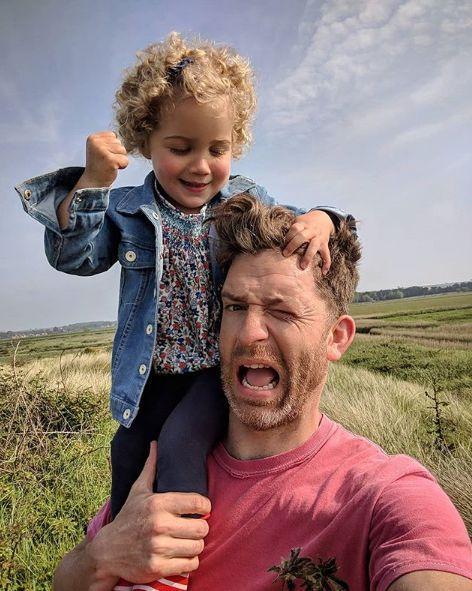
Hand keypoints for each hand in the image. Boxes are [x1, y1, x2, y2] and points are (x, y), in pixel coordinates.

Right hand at [78, 131, 128, 188]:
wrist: (93, 182)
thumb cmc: (100, 165)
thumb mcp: (100, 148)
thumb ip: (108, 141)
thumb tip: (124, 133)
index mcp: (93, 138)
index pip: (113, 136)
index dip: (112, 147)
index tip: (104, 156)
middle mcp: (96, 142)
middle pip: (119, 143)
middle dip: (116, 153)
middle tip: (106, 162)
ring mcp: (102, 151)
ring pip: (123, 150)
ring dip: (120, 159)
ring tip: (109, 165)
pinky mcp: (110, 160)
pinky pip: (125, 160)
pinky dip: (122, 166)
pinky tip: (112, 169)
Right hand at [88, 442, 210, 584]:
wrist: (107, 551)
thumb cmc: (128, 517)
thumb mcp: (138, 491)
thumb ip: (151, 467)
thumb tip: (155, 443)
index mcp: (158, 503)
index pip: (199, 503)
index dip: (205, 506)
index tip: (201, 510)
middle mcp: (159, 525)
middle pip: (202, 528)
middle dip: (200, 528)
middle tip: (193, 528)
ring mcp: (158, 547)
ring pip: (198, 547)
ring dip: (195, 545)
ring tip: (188, 541)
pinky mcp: (157, 567)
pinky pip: (190, 565)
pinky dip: (189, 562)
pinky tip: (181, 555)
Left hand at [283, 210, 334, 272]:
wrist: (323, 218)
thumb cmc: (305, 223)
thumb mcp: (298, 221)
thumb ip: (290, 229)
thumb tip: (275, 240)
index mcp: (303, 224)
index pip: (294, 229)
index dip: (288, 236)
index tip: (282, 244)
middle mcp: (311, 231)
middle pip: (302, 237)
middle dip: (293, 246)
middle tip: (285, 255)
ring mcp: (319, 238)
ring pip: (314, 246)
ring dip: (308, 256)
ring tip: (302, 267)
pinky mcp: (325, 244)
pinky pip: (327, 254)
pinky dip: (327, 263)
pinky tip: (323, 272)